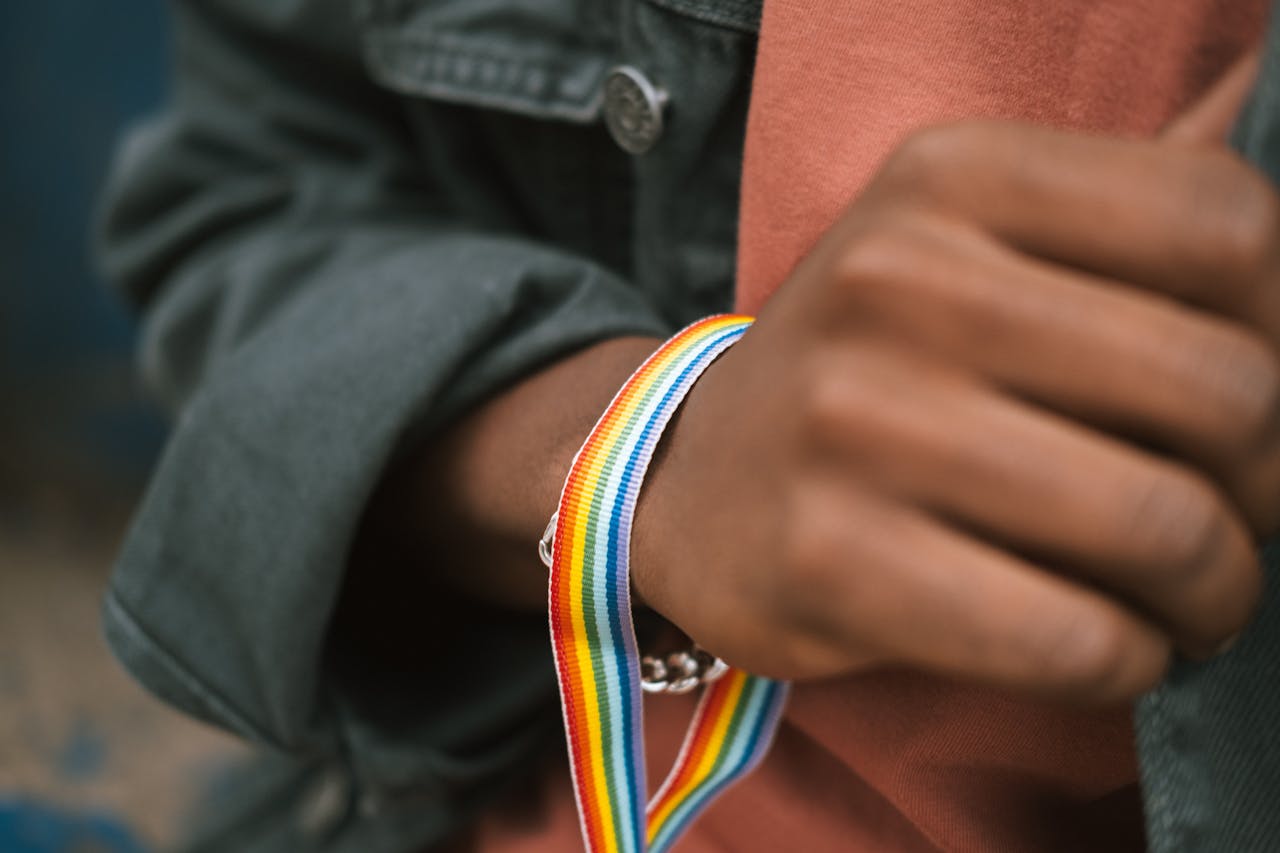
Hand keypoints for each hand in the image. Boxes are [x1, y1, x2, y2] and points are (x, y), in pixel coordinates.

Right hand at [634, 111, 1279, 702]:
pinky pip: (1076, 639)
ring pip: (1164, 529)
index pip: (1225, 226)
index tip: (1254, 400)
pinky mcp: (832, 562)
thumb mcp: (962, 241)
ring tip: (1191, 596)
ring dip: (1216, 589)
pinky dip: (1130, 659)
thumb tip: (1273, 83)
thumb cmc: (867, 368)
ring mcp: (854, 426)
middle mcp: (895, 284)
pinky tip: (1109, 642)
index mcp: (947, 179)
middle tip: (1238, 519)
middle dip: (1272, 486)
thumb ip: (1120, 196)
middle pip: (1223, 389)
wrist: (689, 482)